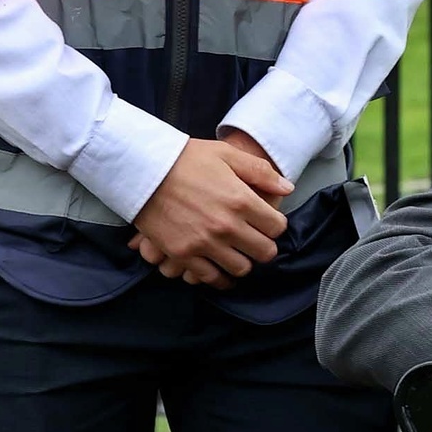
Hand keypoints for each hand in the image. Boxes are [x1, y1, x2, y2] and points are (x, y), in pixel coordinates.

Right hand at [129, 132, 291, 286]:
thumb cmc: (186, 158)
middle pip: (264, 252)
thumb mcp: (226, 154)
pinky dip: (218, 276)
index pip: (277, 227)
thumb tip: (287, 187)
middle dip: (264, 246)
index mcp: (241, 200)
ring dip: (243, 262)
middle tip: (255, 239)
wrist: (143, 169)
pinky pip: (210, 277)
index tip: (267, 221)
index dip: (275, 224)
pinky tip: (219, 268)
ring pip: (241, 269)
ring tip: (237, 252)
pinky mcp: (183, 254)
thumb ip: (260, 172)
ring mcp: (204, 243)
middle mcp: (226, 226)